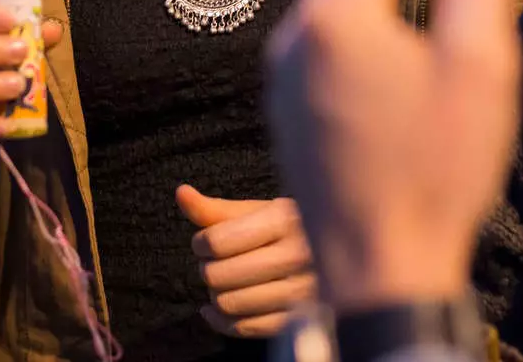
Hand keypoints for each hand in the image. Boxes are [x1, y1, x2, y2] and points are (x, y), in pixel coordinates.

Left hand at [178, 186, 315, 337]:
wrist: (341, 253)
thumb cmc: (291, 229)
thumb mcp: (260, 211)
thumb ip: (217, 209)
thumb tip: (181, 194)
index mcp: (285, 220)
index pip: (218, 241)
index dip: (200, 243)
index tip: (205, 243)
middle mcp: (296, 256)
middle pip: (219, 275)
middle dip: (207, 269)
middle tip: (215, 262)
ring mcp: (299, 292)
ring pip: (229, 303)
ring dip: (215, 295)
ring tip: (224, 282)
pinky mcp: (297, 320)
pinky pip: (244, 328)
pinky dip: (221, 322)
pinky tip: (216, 310)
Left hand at [265, 0, 518, 312]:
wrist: (377, 268)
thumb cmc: (434, 171)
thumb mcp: (482, 69)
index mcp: (337, 16)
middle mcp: (294, 37)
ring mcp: (281, 78)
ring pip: (331, 4)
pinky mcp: (285, 113)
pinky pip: (321, 44)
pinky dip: (357, 25)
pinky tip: (387, 44)